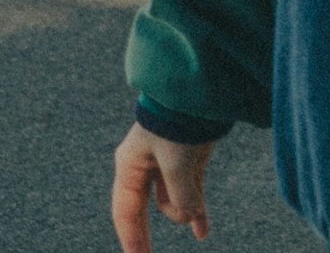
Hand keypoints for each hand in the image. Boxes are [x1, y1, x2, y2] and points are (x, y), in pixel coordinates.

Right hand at [112, 122, 214, 250]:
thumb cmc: (178, 122)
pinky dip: (197, 211)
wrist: (199, 90)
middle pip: (143, 210)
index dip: (130, 238)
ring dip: (187, 212)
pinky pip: (189, 194)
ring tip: (199, 222)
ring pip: (173, 203)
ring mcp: (166, 164)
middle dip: (147, 235)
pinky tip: (204, 233)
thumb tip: (190, 217)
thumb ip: (181, 197)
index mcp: (130, 164)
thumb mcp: (177, 164)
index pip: (125, 211)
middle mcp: (144, 166)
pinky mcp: (187, 161)